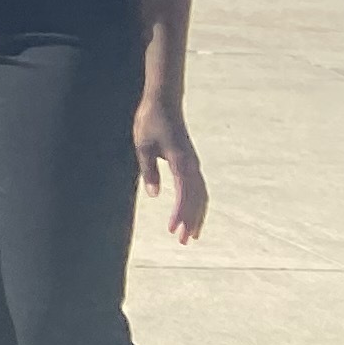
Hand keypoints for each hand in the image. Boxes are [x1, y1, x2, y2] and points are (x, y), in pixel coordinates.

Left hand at [134, 95, 207, 243]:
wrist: (164, 102)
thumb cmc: (150, 121)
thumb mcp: (143, 145)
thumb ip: (148, 170)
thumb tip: (154, 196)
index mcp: (181, 162)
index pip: (184, 194)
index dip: (180, 214)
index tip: (173, 230)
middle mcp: (192, 165)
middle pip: (196, 199)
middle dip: (191, 221)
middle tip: (183, 242)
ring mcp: (193, 164)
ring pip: (200, 196)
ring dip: (196, 215)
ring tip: (190, 234)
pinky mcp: (190, 162)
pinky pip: (197, 188)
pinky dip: (196, 203)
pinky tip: (191, 213)